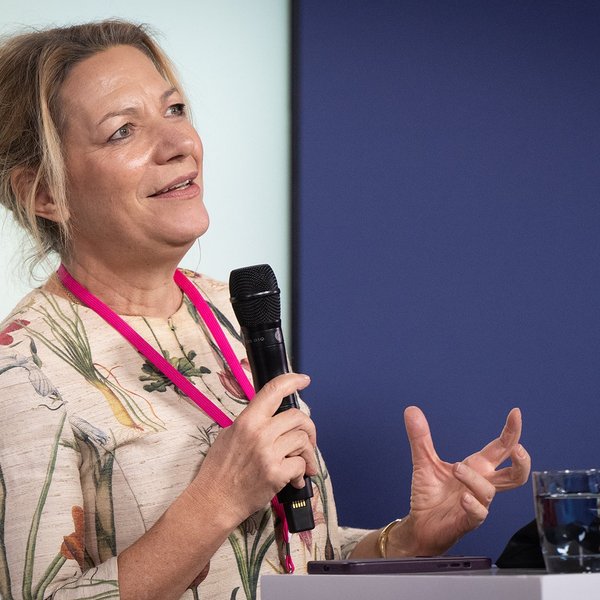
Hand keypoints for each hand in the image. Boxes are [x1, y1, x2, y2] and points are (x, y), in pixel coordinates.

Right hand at [190, 373, 317, 526]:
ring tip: (300, 462)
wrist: (214, 500)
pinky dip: (302, 472)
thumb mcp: (228, 434)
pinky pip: (301, 464)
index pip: (273, 390)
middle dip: (308, 427)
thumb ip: (251, 422)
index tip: (303, 380)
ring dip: (307, 451)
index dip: (292, 381)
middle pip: (298, 416)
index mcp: (247, 421)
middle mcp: (259, 433)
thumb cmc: (219, 470)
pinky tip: (294, 479)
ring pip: (303, 439)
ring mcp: (268, 454)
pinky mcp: (276, 474)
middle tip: (306, 438)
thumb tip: (271, 414)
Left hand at [390, 406, 529, 555]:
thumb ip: (420, 437)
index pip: (500, 448)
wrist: (419, 524)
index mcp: (476, 468)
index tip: (515, 413)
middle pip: (515, 475)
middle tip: (516, 448)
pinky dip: (473, 504)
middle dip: (522, 461)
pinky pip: (479, 514)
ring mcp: (477, 504)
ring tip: (455, 468)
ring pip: (490, 491)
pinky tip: (463, 497)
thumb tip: (411, 410)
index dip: (510, 432)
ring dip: (474, 478)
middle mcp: (481, 485)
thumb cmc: (429, 495)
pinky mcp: (468, 521)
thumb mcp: (424, 461)